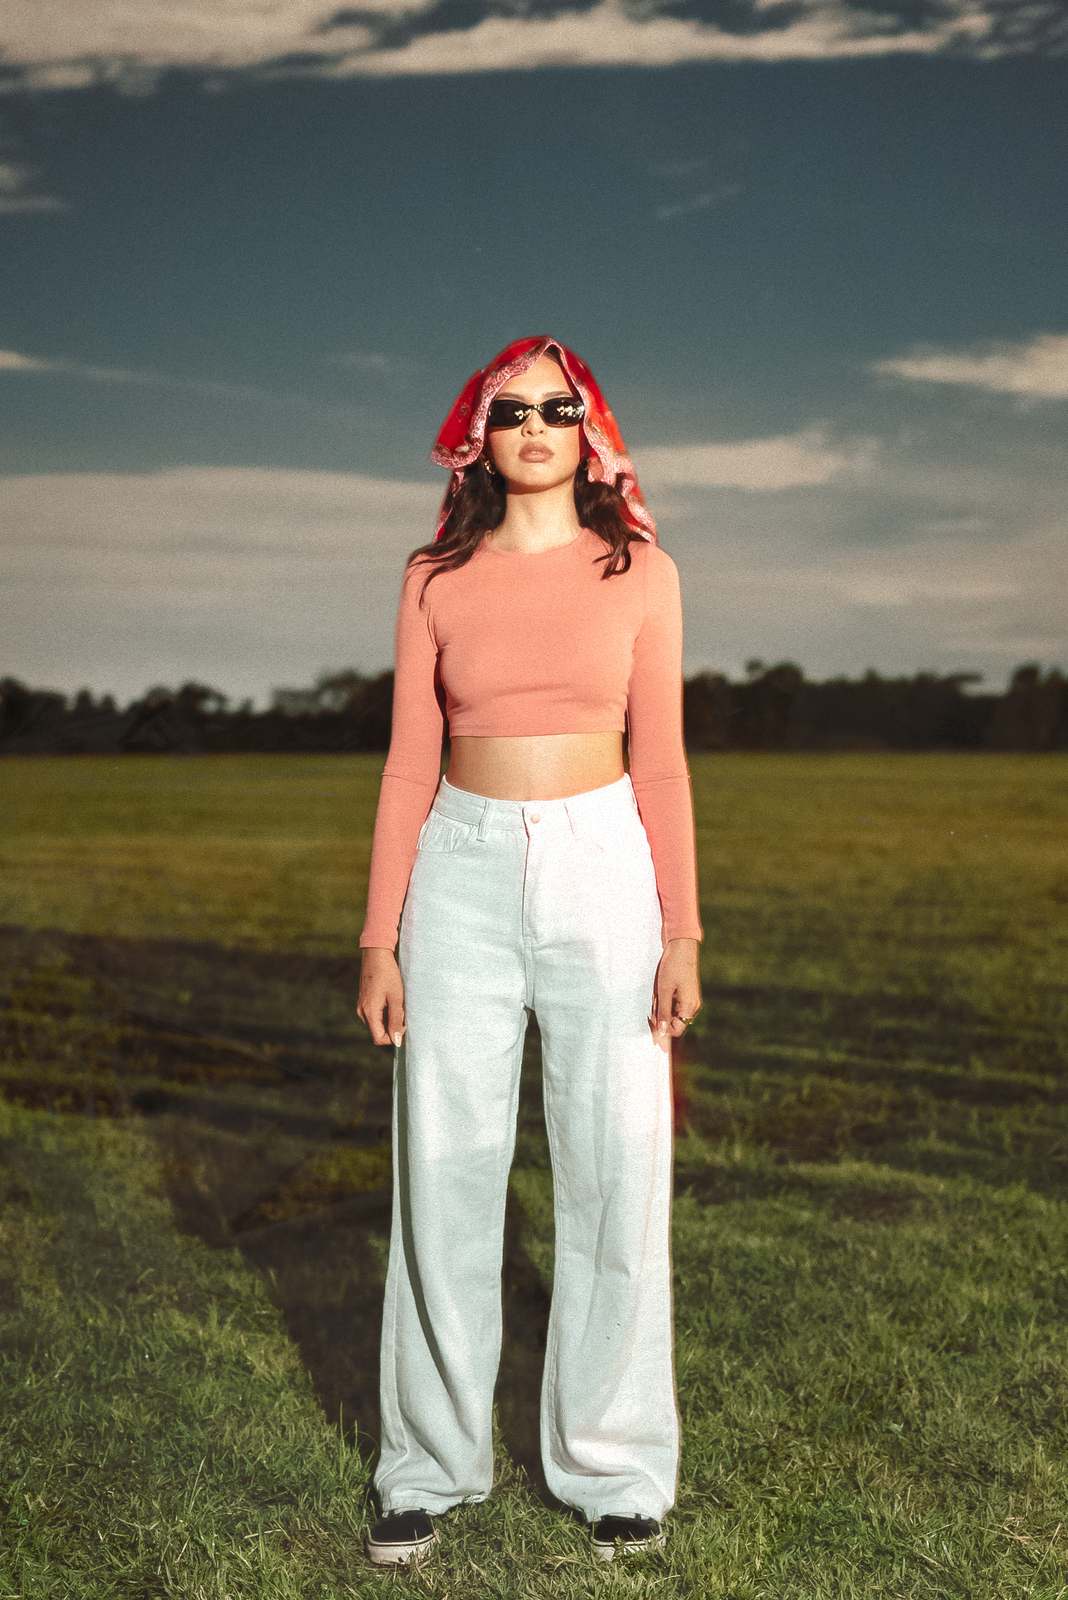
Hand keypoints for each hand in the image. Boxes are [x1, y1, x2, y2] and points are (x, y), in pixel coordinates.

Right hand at [357, 947, 405, 1047]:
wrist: (376, 954)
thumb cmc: (388, 974)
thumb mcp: (396, 998)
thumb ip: (396, 1020)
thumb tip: (396, 1041)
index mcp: (369, 1013)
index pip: (379, 1039)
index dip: (394, 1037)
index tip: (404, 1023)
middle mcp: (362, 1012)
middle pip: (379, 1031)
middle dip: (393, 1026)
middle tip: (403, 1010)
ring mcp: (362, 1006)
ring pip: (378, 1023)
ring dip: (390, 1018)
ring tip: (398, 1002)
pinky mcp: (364, 1001)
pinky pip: (376, 1014)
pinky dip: (386, 1011)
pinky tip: (393, 998)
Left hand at [650, 938, 701, 1053]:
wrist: (682, 947)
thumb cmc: (673, 966)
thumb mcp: (664, 990)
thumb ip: (663, 1012)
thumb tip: (662, 1031)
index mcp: (689, 1007)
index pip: (676, 1030)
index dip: (663, 1027)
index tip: (651, 1018)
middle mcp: (693, 1006)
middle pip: (675, 1022)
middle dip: (662, 1015)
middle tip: (654, 1000)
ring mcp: (692, 1000)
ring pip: (674, 1013)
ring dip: (663, 1007)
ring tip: (658, 992)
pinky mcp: (688, 994)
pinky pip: (676, 1004)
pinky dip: (667, 1000)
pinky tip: (662, 989)